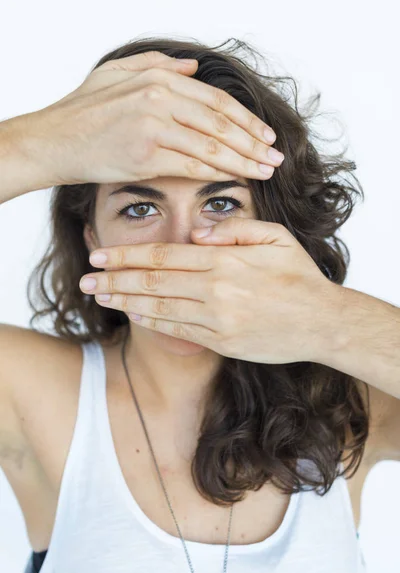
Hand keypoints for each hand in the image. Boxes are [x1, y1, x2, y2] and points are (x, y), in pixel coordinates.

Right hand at [29, 51, 281, 187]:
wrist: (53, 141)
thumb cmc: (83, 112)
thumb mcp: (117, 74)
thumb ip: (156, 66)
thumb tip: (192, 66)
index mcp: (158, 79)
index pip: (216, 100)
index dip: (246, 119)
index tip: (266, 135)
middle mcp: (159, 99)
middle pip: (221, 123)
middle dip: (254, 142)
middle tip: (276, 157)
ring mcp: (153, 127)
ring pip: (212, 145)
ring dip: (244, 160)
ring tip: (265, 171)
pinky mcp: (145, 155)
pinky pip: (192, 165)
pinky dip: (217, 172)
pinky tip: (236, 178)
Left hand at [79, 216, 340, 363]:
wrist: (323, 322)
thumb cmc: (299, 276)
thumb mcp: (274, 237)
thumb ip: (232, 230)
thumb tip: (194, 232)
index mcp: (224, 260)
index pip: (163, 255)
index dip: (126, 256)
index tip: (99, 255)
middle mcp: (215, 290)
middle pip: (152, 282)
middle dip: (113, 280)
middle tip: (84, 280)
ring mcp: (216, 319)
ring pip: (158, 307)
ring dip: (124, 302)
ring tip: (99, 297)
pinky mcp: (221, 342)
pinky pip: (177, 331)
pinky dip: (151, 322)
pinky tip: (133, 315)